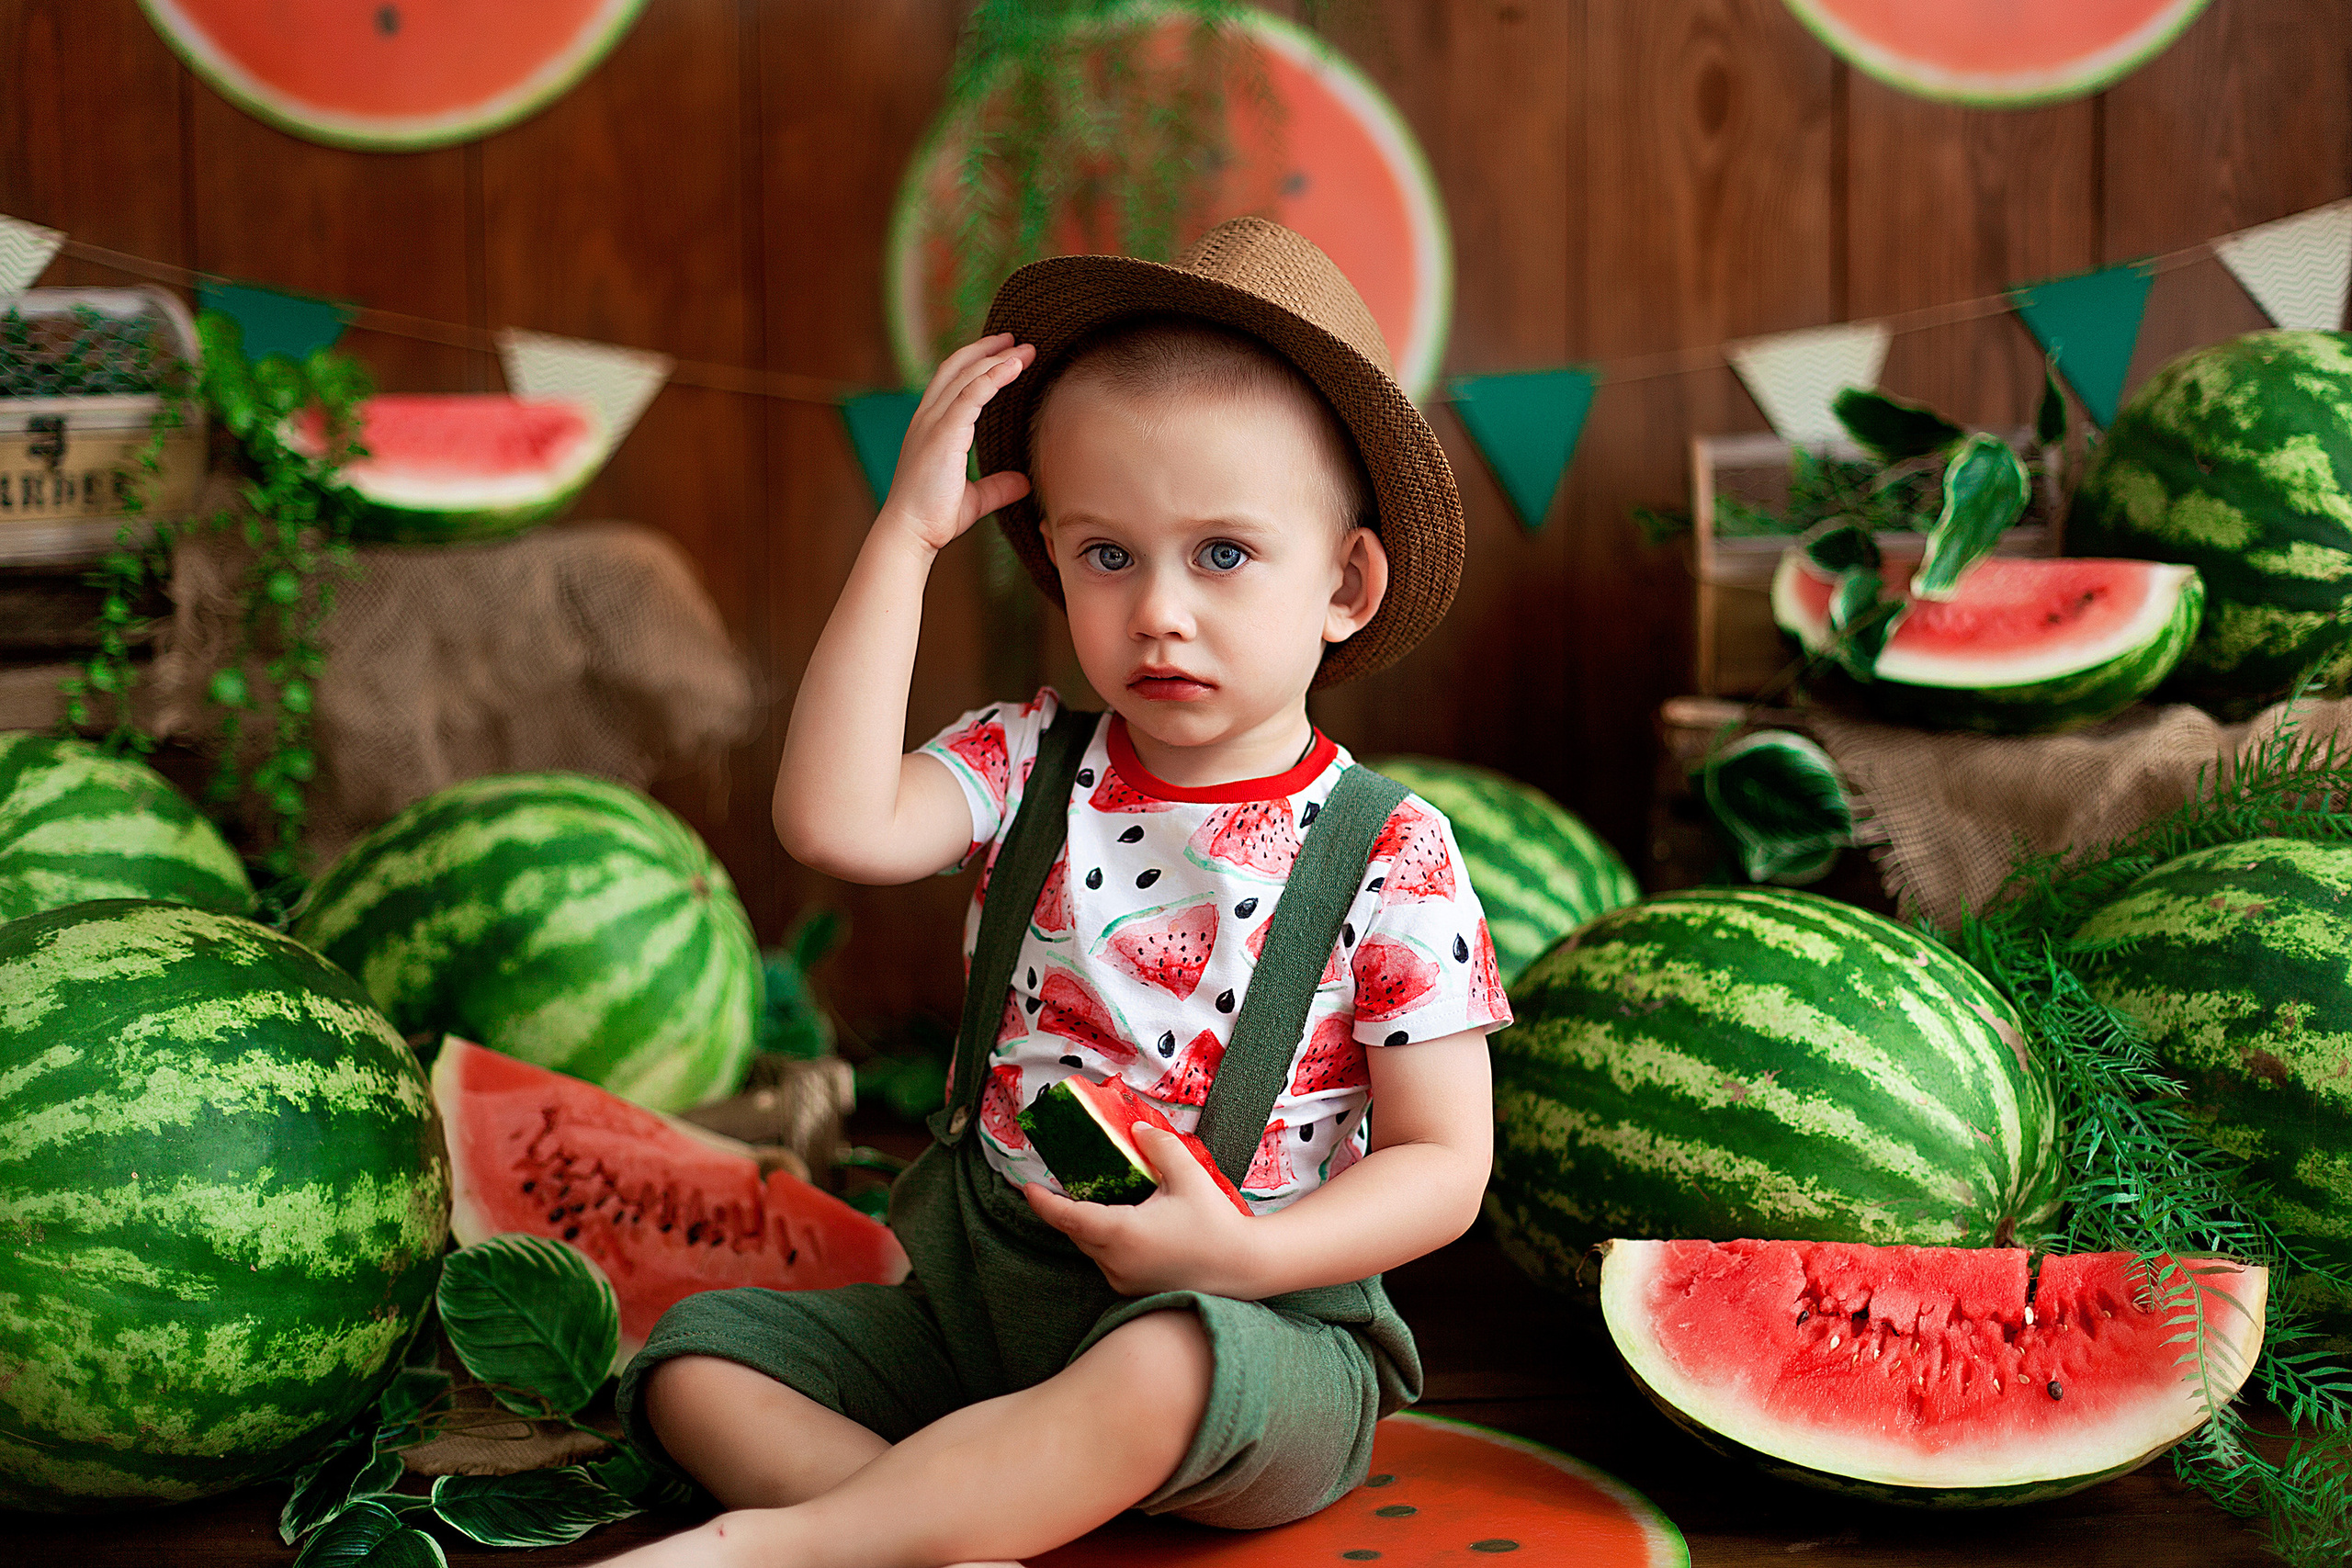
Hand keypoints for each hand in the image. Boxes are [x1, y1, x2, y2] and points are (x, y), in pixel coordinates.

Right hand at [878, 333, 1037, 554]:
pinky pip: (971, 394)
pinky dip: (993, 376)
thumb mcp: (974, 499)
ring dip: (997, 359)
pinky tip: (1014, 366)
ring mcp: (932, 423)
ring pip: (967, 377)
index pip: (951, 381)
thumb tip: (1022, 482)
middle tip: (1017, 340)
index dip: (976, 362)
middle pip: (957, 369)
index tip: (1004, 352)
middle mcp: (927, 418)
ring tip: (1025, 349)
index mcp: (930, 428)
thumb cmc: (934, 518)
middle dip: (988, 350)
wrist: (910, 533)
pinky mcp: (943, 434)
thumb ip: (996, 486)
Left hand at [1024, 1126, 1261, 1297]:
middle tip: (1061, 1184)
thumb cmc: (1217, 1224)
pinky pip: (1108, 1261)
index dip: (1042, 1202)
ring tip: (1097, 1199)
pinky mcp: (1135, 1289)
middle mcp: (1116, 1261)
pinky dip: (1105, 1241)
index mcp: (1121, 1233)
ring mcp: (1124, 1280)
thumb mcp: (1189, 1175)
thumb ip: (1159, 1147)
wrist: (1245, 1268)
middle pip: (1076, 1232)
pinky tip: (1122, 1223)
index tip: (1026, 1186)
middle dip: (1065, 1209)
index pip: (1067, 1217)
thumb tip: (1136, 1130)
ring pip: (1092, 1248)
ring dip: (1088, 1226)